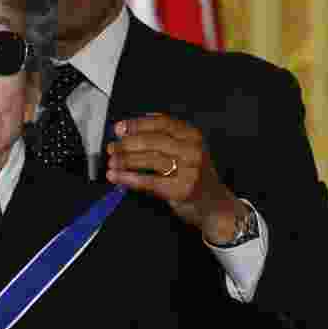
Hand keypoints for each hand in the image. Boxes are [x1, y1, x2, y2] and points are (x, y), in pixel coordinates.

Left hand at [105, 113, 244, 243]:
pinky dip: (129, 178)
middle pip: (153, 141)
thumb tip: (130, 129)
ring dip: (126, 161)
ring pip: (150, 160)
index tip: (119, 128)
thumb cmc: (194, 176)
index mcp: (192, 135)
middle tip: (112, 147)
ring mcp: (189, 170)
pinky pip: (150, 181)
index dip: (137, 124)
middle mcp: (193, 150)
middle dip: (128, 144)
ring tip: (112, 162)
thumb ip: (164, 137)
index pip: (161, 123)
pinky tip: (117, 177)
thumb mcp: (186, 150)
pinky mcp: (182, 189)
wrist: (216, 205)